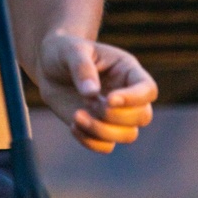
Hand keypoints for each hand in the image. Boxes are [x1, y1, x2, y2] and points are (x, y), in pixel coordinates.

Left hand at [36, 30, 157, 153]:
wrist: (49, 67)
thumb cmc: (64, 52)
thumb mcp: (71, 51)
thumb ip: (82, 68)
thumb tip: (92, 93)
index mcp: (127, 70)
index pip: (148, 89)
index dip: (134, 98)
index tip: (109, 100)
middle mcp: (127, 95)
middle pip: (143, 116)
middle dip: (116, 116)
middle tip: (88, 103)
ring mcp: (115, 114)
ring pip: (128, 135)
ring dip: (103, 131)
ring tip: (76, 116)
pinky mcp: (100, 129)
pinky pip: (107, 146)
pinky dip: (91, 141)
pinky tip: (72, 125)